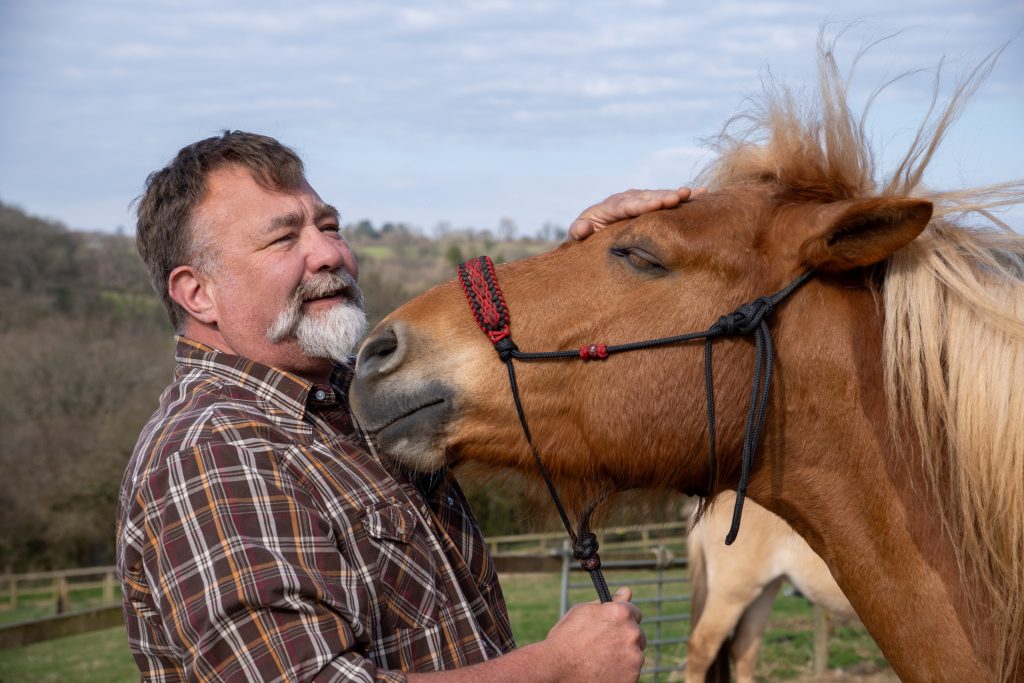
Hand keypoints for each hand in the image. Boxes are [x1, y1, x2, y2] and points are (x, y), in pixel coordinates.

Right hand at [541, 586, 645, 680]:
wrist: (556, 669)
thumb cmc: (566, 638)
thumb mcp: (583, 612)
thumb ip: (610, 602)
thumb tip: (627, 591)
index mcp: (621, 613)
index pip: (635, 612)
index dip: (622, 620)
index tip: (613, 628)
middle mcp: (632, 633)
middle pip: (638, 635)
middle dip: (625, 639)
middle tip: (605, 646)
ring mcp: (634, 658)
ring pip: (635, 655)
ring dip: (624, 656)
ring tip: (600, 660)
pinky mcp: (632, 678)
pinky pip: (631, 673)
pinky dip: (621, 673)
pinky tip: (603, 671)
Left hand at [568, 187, 705, 240]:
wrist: (592, 229)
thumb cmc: (585, 235)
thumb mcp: (578, 235)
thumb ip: (579, 232)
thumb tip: (582, 230)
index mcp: (608, 207)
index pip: (627, 205)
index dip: (641, 204)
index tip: (656, 204)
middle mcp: (626, 199)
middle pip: (646, 197)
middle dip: (661, 197)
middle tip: (678, 198)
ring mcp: (639, 200)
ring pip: (658, 196)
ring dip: (674, 195)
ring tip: (691, 194)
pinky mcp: (650, 204)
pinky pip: (667, 199)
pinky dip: (684, 197)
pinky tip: (703, 193)